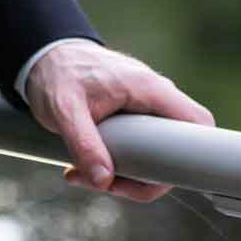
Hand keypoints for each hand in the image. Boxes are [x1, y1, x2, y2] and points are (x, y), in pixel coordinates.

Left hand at [24, 39, 214, 202]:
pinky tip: (81, 168)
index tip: (153, 180)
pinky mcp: (131, 118)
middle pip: (175, 150)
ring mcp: (144, 107)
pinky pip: (137, 150)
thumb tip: (104, 181)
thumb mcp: (64, 110)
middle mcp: (154, 97)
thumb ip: (84, 144)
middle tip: (105, 184)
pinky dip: (113, 164)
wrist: (42, 56)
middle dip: (142, 178)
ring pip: (153, 155)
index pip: (198, 123)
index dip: (193, 157)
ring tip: (79, 174)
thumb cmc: (56, 73)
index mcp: (149, 88)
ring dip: (121, 175)